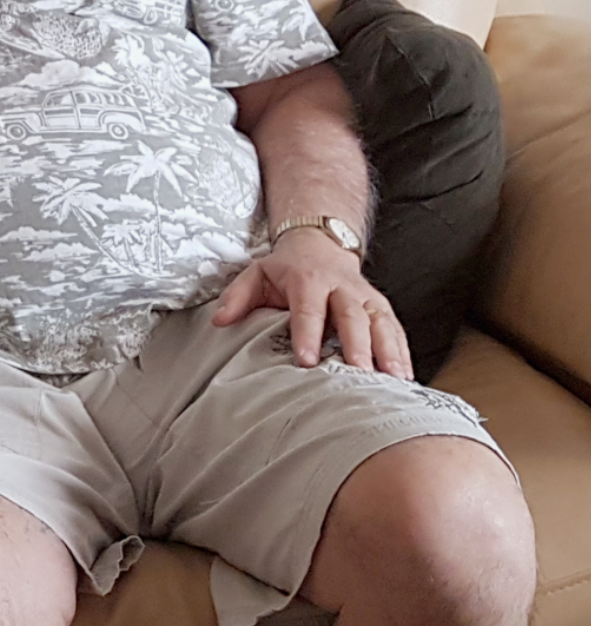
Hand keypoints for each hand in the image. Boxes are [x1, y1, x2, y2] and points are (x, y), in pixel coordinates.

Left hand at [213, 230, 412, 378]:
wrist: (319, 244)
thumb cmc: (285, 268)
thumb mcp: (255, 274)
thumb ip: (237, 297)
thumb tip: (220, 320)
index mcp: (308, 280)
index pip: (309, 309)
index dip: (308, 334)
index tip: (306, 361)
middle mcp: (342, 288)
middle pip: (352, 317)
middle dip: (357, 346)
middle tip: (358, 375)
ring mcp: (366, 297)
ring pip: (381, 324)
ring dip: (388, 352)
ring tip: (393, 381)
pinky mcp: (382, 307)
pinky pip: (396, 330)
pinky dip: (402, 353)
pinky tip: (405, 377)